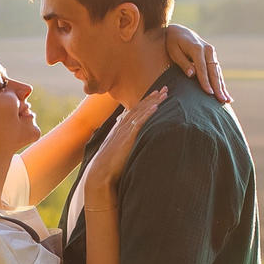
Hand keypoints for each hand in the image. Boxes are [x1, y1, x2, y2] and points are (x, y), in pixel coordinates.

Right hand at [84, 86, 168, 205]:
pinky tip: (156, 107)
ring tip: (165, 94)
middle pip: (139, 108)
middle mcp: (121, 127)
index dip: (145, 103)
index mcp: (118, 130)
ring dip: (153, 102)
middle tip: (165, 89)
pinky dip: (148, 113)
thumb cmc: (106, 167)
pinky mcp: (127, 138)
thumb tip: (127, 146)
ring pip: (141, 112)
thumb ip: (122, 145)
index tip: (155, 96)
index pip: (133, 112)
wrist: (99, 174)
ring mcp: (124, 132)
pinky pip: (139, 122)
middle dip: (152, 98)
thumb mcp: (115, 152)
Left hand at [164, 23, 229, 102]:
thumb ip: (183, 63)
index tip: (209, 93)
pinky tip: (224, 92)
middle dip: (218, 87)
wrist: (180, 31)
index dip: (205, 82)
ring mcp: (212, 52)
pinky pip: (217, 70)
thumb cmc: (173, 43)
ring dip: (222, 87)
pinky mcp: (213, 56)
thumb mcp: (174, 52)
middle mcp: (208, 50)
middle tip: (222, 100)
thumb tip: (192, 75)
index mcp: (197, 49)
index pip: (202, 69)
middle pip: (214, 71)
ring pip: (218, 72)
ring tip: (227, 100)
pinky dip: (221, 82)